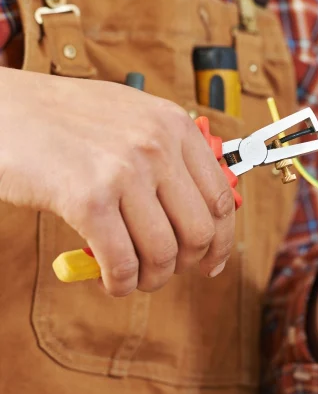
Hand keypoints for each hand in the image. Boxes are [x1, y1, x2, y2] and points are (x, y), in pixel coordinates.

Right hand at [0, 67, 234, 295]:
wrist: (6, 110)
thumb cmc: (68, 119)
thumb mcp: (134, 119)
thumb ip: (170, 156)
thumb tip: (198, 211)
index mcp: (175, 126)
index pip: (220, 198)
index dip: (221, 240)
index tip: (212, 260)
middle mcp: (158, 146)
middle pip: (199, 231)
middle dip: (186, 264)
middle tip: (165, 270)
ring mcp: (125, 171)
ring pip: (163, 253)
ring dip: (151, 278)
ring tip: (134, 277)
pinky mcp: (88, 199)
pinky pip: (122, 262)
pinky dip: (121, 283)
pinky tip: (111, 281)